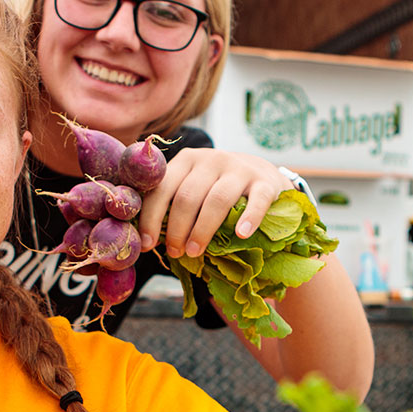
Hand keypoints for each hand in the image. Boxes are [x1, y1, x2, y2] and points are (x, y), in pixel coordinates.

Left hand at [137, 148, 291, 257]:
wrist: (262, 173)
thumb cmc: (217, 188)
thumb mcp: (193, 186)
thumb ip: (173, 203)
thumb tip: (148, 239)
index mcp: (187, 160)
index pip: (162, 187)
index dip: (151, 217)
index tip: (147, 244)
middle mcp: (212, 159)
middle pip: (187, 196)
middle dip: (177, 228)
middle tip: (175, 252)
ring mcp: (239, 168)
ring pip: (217, 200)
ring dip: (203, 230)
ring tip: (195, 252)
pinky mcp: (265, 181)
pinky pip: (257, 200)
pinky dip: (249, 218)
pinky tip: (241, 234)